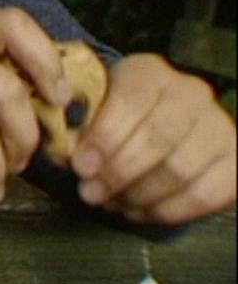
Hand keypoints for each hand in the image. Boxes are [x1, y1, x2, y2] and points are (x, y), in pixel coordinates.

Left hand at [70, 53, 235, 225]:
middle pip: (158, 138)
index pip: (131, 101)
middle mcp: (192, 93)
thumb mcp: (96, 106)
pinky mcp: (234, 162)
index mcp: (150, 72)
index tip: (80, 167)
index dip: (105, 137)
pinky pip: (204, 195)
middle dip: (119, 171)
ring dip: (138, 195)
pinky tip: (139, 212)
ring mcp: (219, 127)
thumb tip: (64, 152)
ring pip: (180, 170)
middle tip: (90, 194)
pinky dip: (167, 210)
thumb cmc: (119, 116)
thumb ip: (80, 124)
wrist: (169, 123)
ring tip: (111, 204)